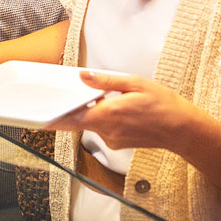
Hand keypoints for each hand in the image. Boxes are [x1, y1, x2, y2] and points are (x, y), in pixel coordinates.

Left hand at [49, 70, 207, 155]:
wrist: (183, 130)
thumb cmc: (163, 104)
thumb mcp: (135, 84)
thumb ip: (105, 81)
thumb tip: (82, 76)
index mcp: (108, 114)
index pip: (71, 119)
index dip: (53, 117)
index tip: (37, 114)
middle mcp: (107, 131)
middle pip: (78, 120)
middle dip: (71, 108)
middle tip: (66, 94)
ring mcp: (112, 139)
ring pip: (91, 123)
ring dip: (93, 111)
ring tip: (112, 98)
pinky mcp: (118, 143)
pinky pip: (103, 128)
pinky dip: (104, 118)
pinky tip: (120, 110)